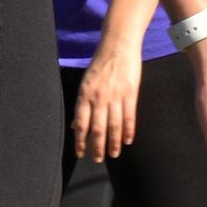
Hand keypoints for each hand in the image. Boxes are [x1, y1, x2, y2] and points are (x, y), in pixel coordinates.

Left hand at [72, 43, 141, 163]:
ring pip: (114, 126)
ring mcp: (115, 96)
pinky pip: (129, 116)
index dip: (80, 141)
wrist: (117, 46)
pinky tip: (128, 141)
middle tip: (98, 159)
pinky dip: (128, 131)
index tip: (81, 154)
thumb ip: (81, 106)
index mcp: (85, 95)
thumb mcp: (85, 84)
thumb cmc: (100, 65)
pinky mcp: (130, 93)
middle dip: (98, 147)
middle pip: (98, 129)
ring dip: (114, 143)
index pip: (81, 124)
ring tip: (114, 155)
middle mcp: (99, 97)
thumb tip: (75, 126)